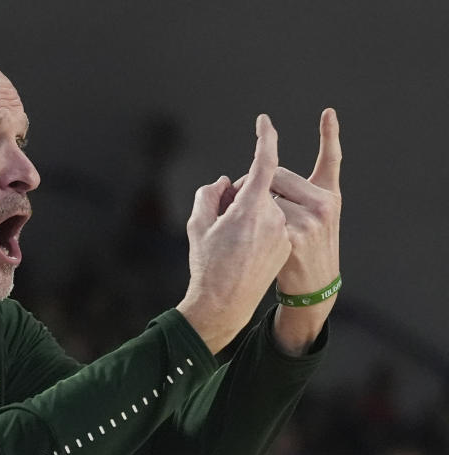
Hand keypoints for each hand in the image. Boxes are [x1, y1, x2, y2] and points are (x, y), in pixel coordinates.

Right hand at [176, 114, 290, 353]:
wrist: (224, 304)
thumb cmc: (206, 264)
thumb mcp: (197, 225)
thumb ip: (209, 195)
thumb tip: (225, 182)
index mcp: (249, 209)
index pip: (264, 163)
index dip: (265, 138)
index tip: (265, 122)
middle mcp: (271, 217)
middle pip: (260, 187)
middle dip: (242, 192)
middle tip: (220, 215)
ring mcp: (282, 232)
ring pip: (267, 205)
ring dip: (250, 211)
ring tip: (231, 237)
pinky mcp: (286, 244)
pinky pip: (272, 223)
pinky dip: (259, 226)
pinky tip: (244, 249)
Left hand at [270, 108, 341, 354]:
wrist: (312, 286)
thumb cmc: (307, 247)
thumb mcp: (317, 216)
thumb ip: (300, 190)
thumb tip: (250, 174)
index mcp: (330, 193)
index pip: (330, 158)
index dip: (330, 134)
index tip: (328, 112)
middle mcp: (324, 203)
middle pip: (277, 174)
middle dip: (256, 184)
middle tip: (247, 201)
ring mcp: (309, 220)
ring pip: (265, 194)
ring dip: (249, 203)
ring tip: (250, 223)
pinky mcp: (291, 236)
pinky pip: (259, 215)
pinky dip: (249, 220)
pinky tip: (253, 235)